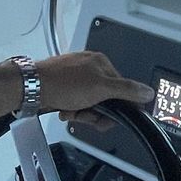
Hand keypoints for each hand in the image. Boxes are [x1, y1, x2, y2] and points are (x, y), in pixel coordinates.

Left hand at [36, 50, 152, 114]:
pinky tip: (63, 110)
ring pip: (88, 103)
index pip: (120, 90)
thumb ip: (126, 91)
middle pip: (104, 98)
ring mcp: (74, 76)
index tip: (105, 117)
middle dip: (94, 112)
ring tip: (71, 111)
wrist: (32, 88)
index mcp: (101, 63)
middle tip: (84, 114)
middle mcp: (88, 67)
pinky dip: (70, 110)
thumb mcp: (101, 89)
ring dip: (81, 113)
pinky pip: (74, 102)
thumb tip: (148, 92)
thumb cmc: (63, 84)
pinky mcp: (62, 86)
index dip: (114, 108)